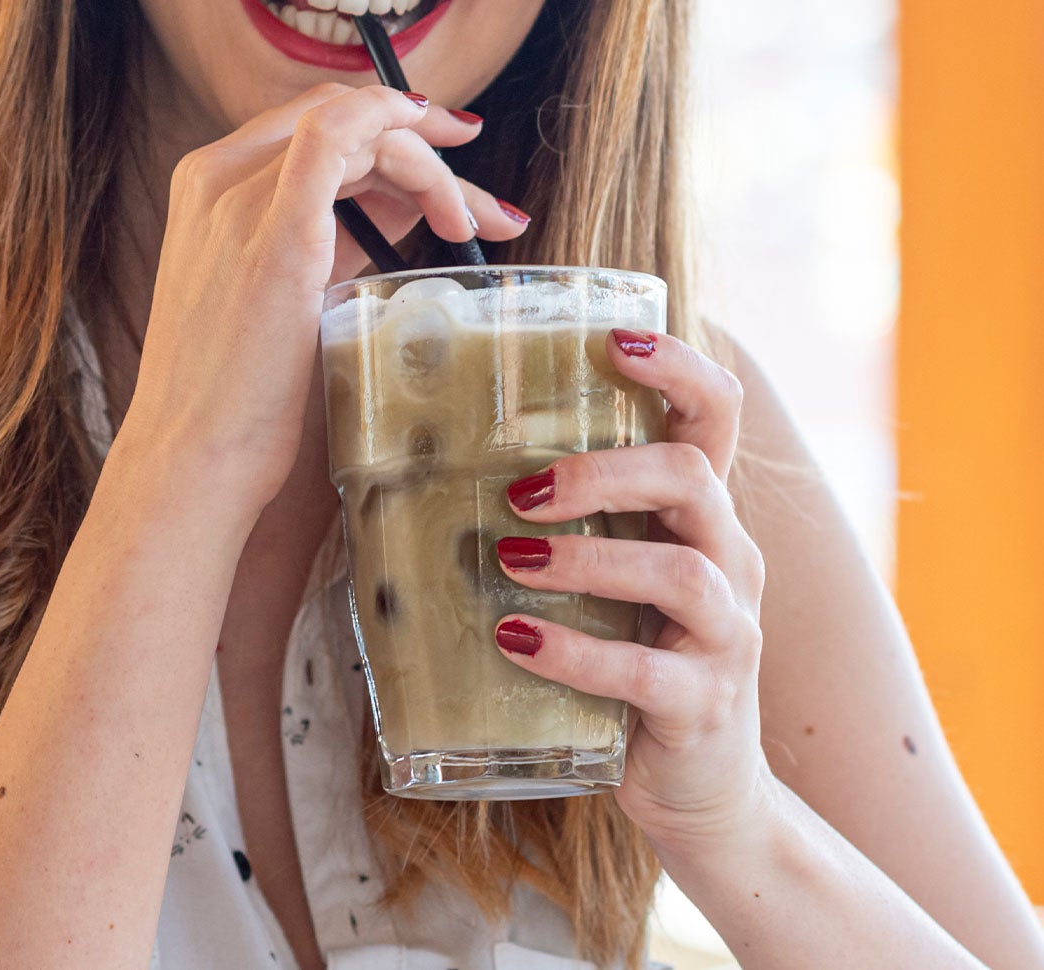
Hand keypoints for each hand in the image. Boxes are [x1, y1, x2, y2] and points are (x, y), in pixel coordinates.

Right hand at [120, 83, 526, 523]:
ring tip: (478, 223)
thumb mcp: (286, 307)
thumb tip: (401, 226)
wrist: (196, 456)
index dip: (388, 137)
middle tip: (485, 209)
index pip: (315, 134)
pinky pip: (336, 134)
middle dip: (427, 153)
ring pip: (352, 127)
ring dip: (430, 164)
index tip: (445, 164)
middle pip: (340, 124)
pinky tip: (443, 166)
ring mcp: (239, 197)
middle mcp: (218, 179)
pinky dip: (398, 132)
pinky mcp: (274, 230)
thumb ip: (332, 255)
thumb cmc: (240, 402)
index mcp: (214, 194)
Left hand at [494, 330, 772, 854]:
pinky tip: (517, 642)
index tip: (614, 340)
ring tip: (510, 562)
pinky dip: (576, 652)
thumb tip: (465, 481)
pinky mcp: (705, 702)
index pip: (715, 417)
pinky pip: (646, 671)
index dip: (678, 368)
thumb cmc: (642, 662)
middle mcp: (731, 561)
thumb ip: (580, 531)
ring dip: (586, 558)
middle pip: (693, 477)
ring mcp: (729, 633)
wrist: (701, 785)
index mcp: (705, 518)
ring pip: (680, 570)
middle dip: (603, 472)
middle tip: (522, 494)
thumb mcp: (622, 583)